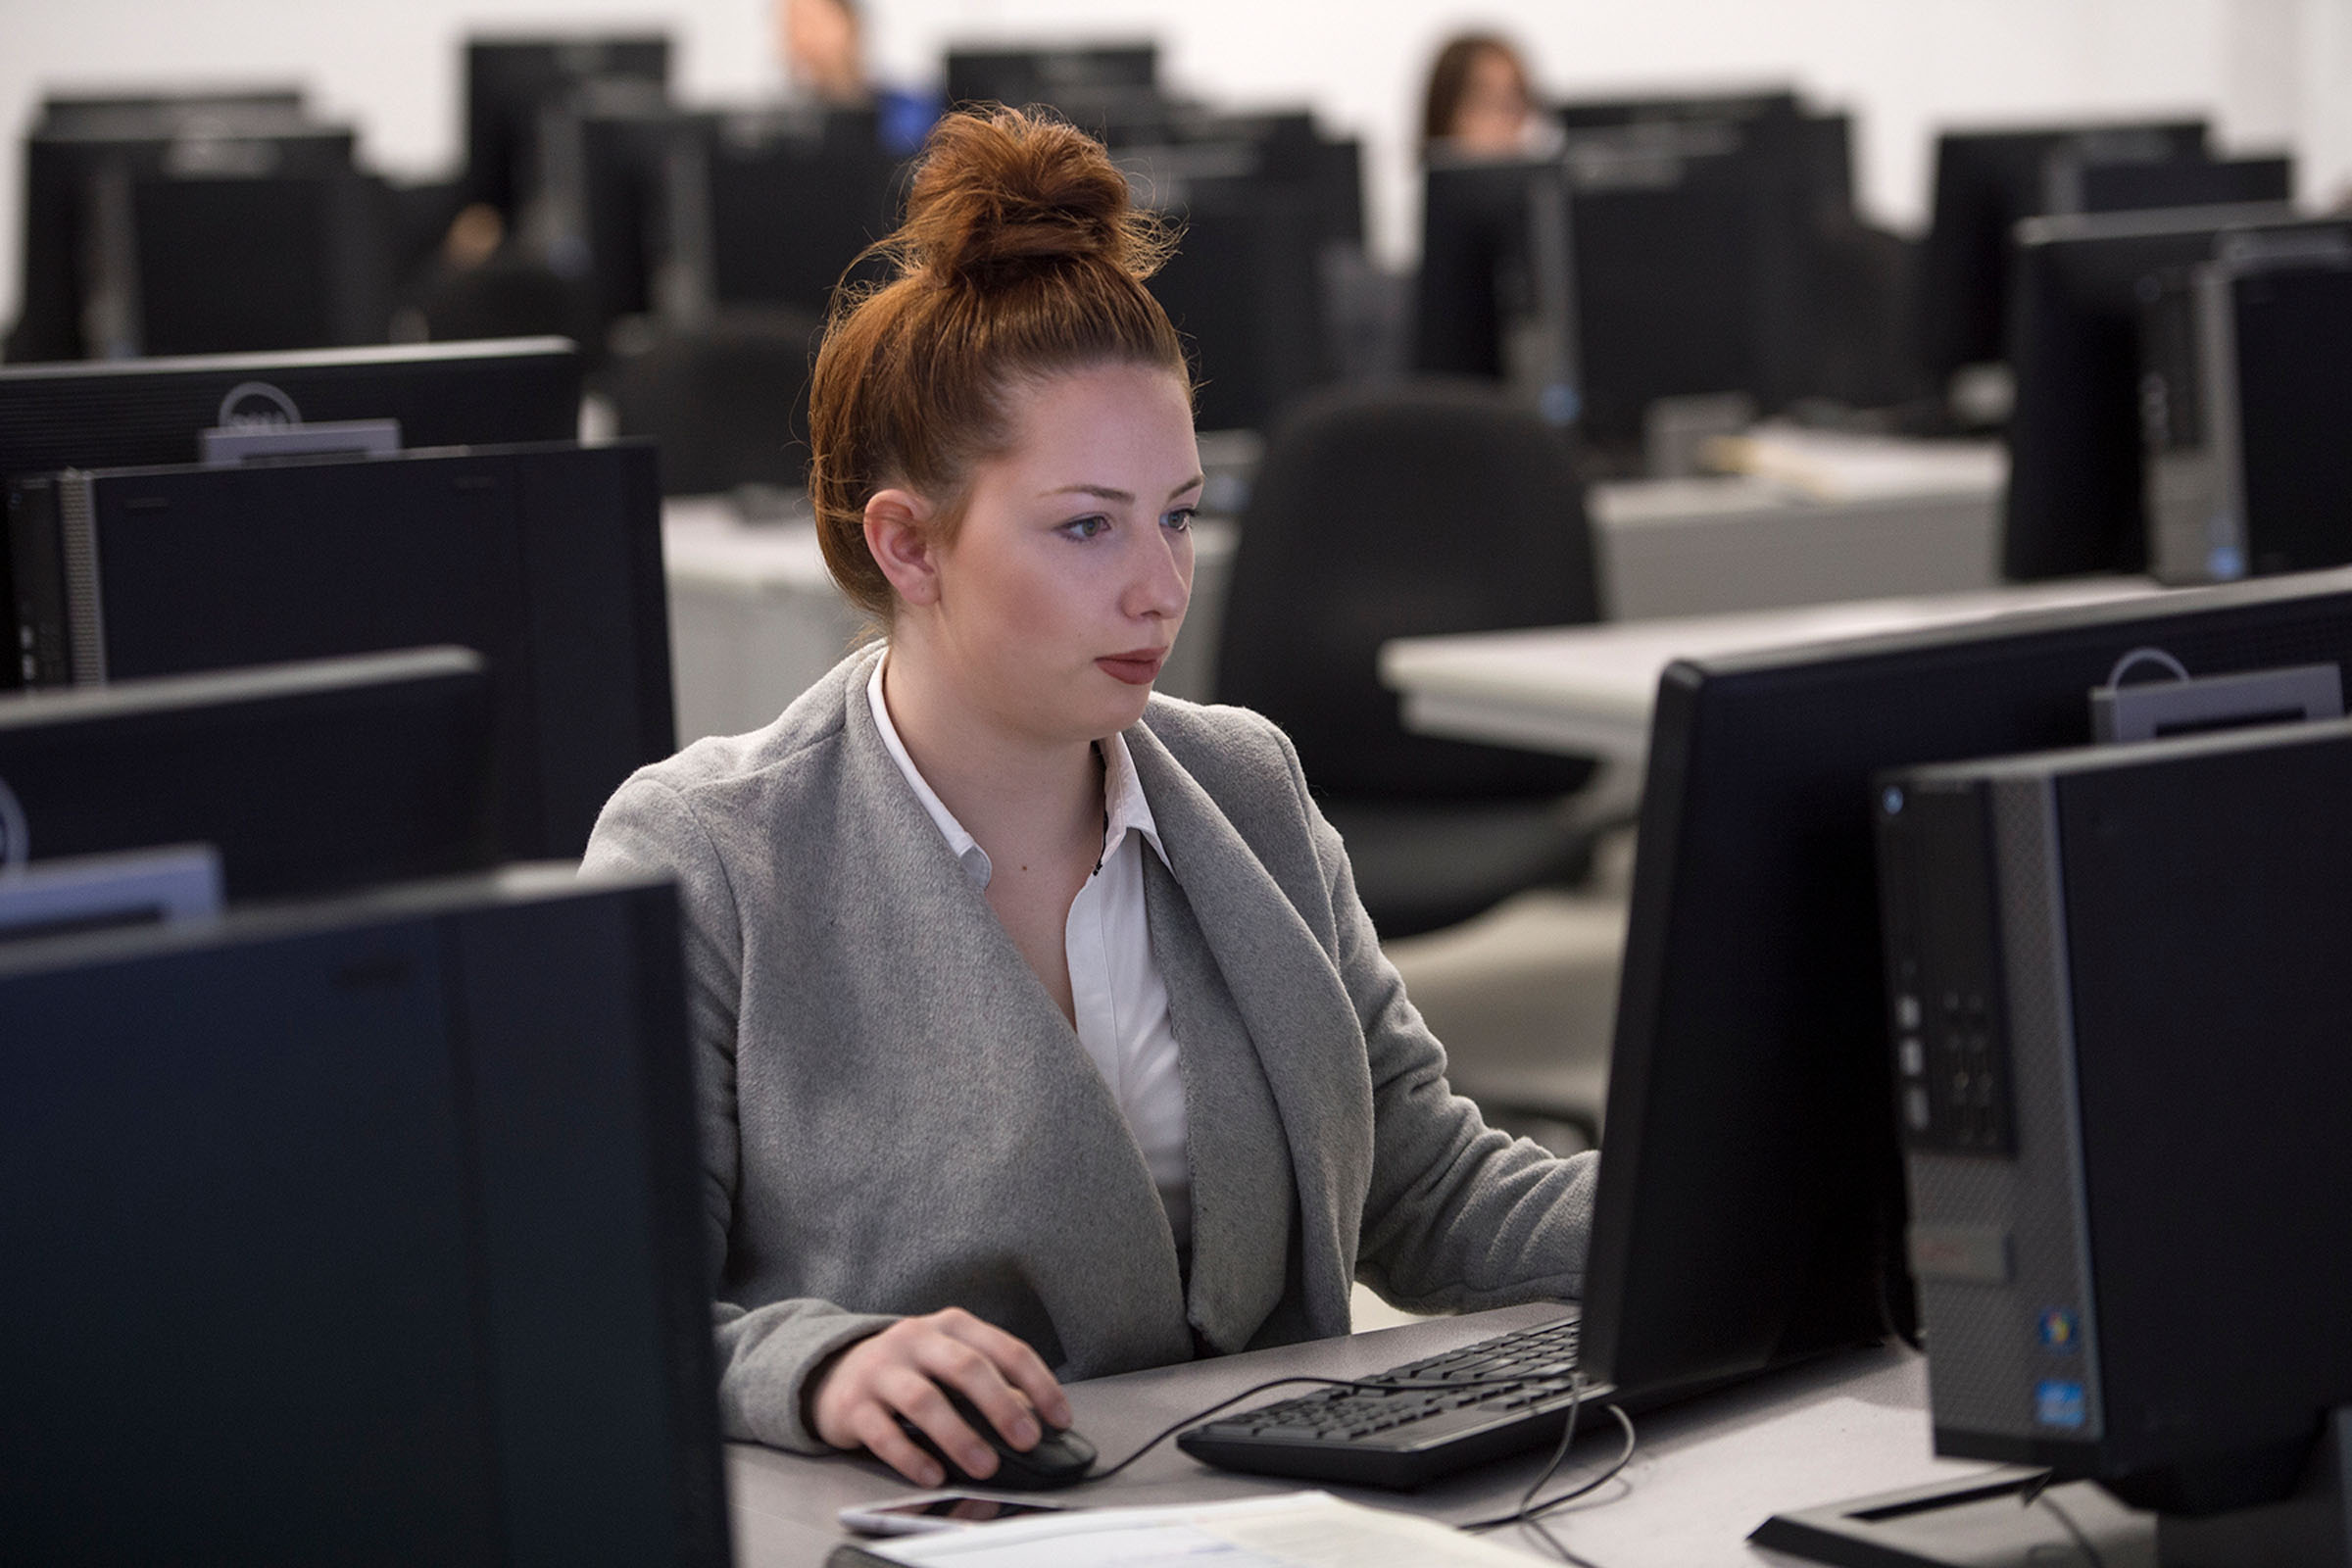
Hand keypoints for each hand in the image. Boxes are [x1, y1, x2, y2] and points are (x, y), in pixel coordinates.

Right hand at [809, 1307, 1072, 1486]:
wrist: (835, 1371)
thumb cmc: (910, 1369)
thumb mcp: (949, 1362)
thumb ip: (988, 1382)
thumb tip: (1032, 1420)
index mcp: (951, 1325)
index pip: (1004, 1348)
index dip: (1038, 1383)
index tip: (1059, 1418)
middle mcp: (915, 1339)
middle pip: (965, 1367)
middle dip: (1001, 1405)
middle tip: (1027, 1440)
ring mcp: (881, 1369)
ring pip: (924, 1400)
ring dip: (959, 1436)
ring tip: (985, 1465)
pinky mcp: (853, 1404)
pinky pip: (883, 1433)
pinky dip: (912, 1457)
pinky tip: (933, 1475)